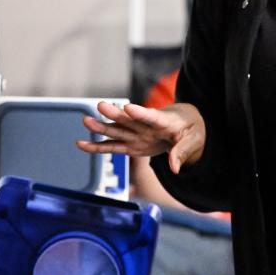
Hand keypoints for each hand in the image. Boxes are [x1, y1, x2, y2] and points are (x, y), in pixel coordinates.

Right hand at [76, 101, 206, 172]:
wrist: (185, 125)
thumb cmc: (191, 129)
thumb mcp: (194, 140)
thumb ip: (182, 152)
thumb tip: (174, 168)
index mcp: (165, 121)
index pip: (152, 116)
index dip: (141, 113)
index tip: (128, 108)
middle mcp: (146, 125)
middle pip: (129, 120)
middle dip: (115, 114)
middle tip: (101, 105)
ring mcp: (137, 134)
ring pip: (117, 130)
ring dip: (102, 127)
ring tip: (86, 121)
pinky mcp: (131, 144)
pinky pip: (113, 146)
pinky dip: (98, 146)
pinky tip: (81, 144)